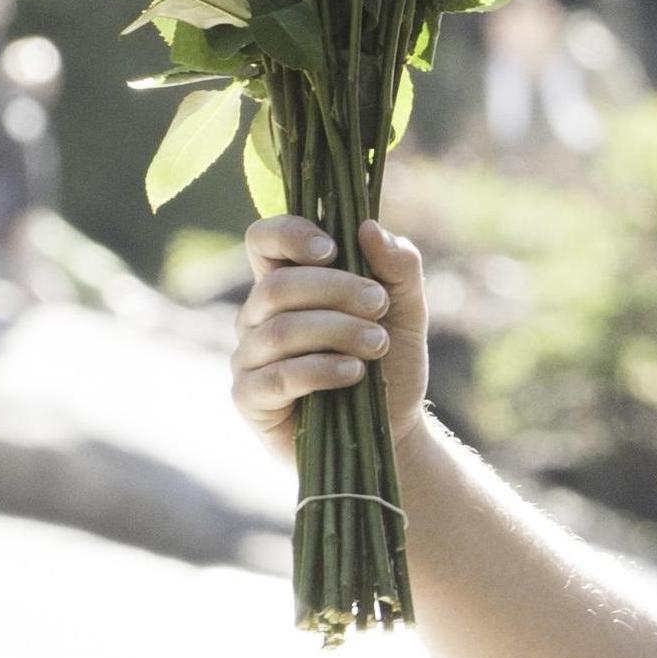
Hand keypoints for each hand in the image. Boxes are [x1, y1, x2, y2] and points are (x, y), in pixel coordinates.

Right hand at [234, 214, 426, 449]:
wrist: (394, 430)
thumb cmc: (390, 364)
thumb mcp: (407, 311)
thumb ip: (398, 267)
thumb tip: (368, 227)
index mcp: (287, 283)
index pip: (264, 241)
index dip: (289, 234)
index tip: (333, 249)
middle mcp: (258, 316)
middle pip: (277, 286)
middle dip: (334, 290)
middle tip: (379, 304)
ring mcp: (249, 358)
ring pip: (279, 331)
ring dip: (336, 331)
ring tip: (378, 344)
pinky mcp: (251, 399)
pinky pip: (276, 377)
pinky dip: (319, 370)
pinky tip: (353, 372)